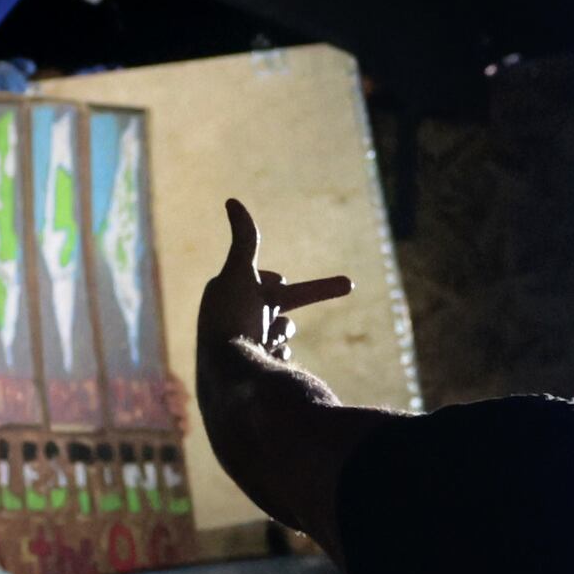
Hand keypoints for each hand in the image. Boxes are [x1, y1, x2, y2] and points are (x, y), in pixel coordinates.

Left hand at [197, 196, 354, 399]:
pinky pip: (279, 354)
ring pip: (280, 331)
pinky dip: (280, 353)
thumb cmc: (232, 318)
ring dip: (281, 333)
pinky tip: (272, 357)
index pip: (264, 280)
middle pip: (277, 307)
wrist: (227, 373)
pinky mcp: (252, 367)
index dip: (277, 280)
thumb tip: (232, 200)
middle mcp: (232, 318)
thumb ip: (244, 239)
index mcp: (229, 294)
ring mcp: (242, 344)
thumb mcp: (240, 273)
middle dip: (294, 305)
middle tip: (345, 286)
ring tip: (269, 340)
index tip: (287, 278)